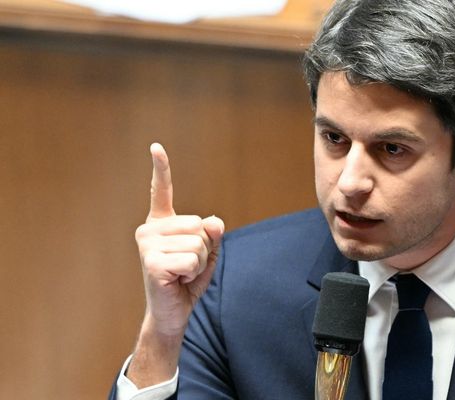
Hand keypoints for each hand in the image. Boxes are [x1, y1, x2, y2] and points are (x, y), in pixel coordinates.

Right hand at [135, 143, 224, 336]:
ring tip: (182, 274)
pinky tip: (178, 280)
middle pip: (198, 224)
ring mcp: (147, 245)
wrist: (173, 312)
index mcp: (161, 223)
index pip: (162, 191)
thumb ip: (212, 234)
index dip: (161, 169)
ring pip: (198, 243)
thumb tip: (214, 223)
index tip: (155, 146)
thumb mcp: (207, 252)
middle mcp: (149, 230)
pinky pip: (192, 259)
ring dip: (199, 262)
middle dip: (204, 248)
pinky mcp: (151, 262)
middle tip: (187, 265)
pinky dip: (193, 273)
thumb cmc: (187, 280)